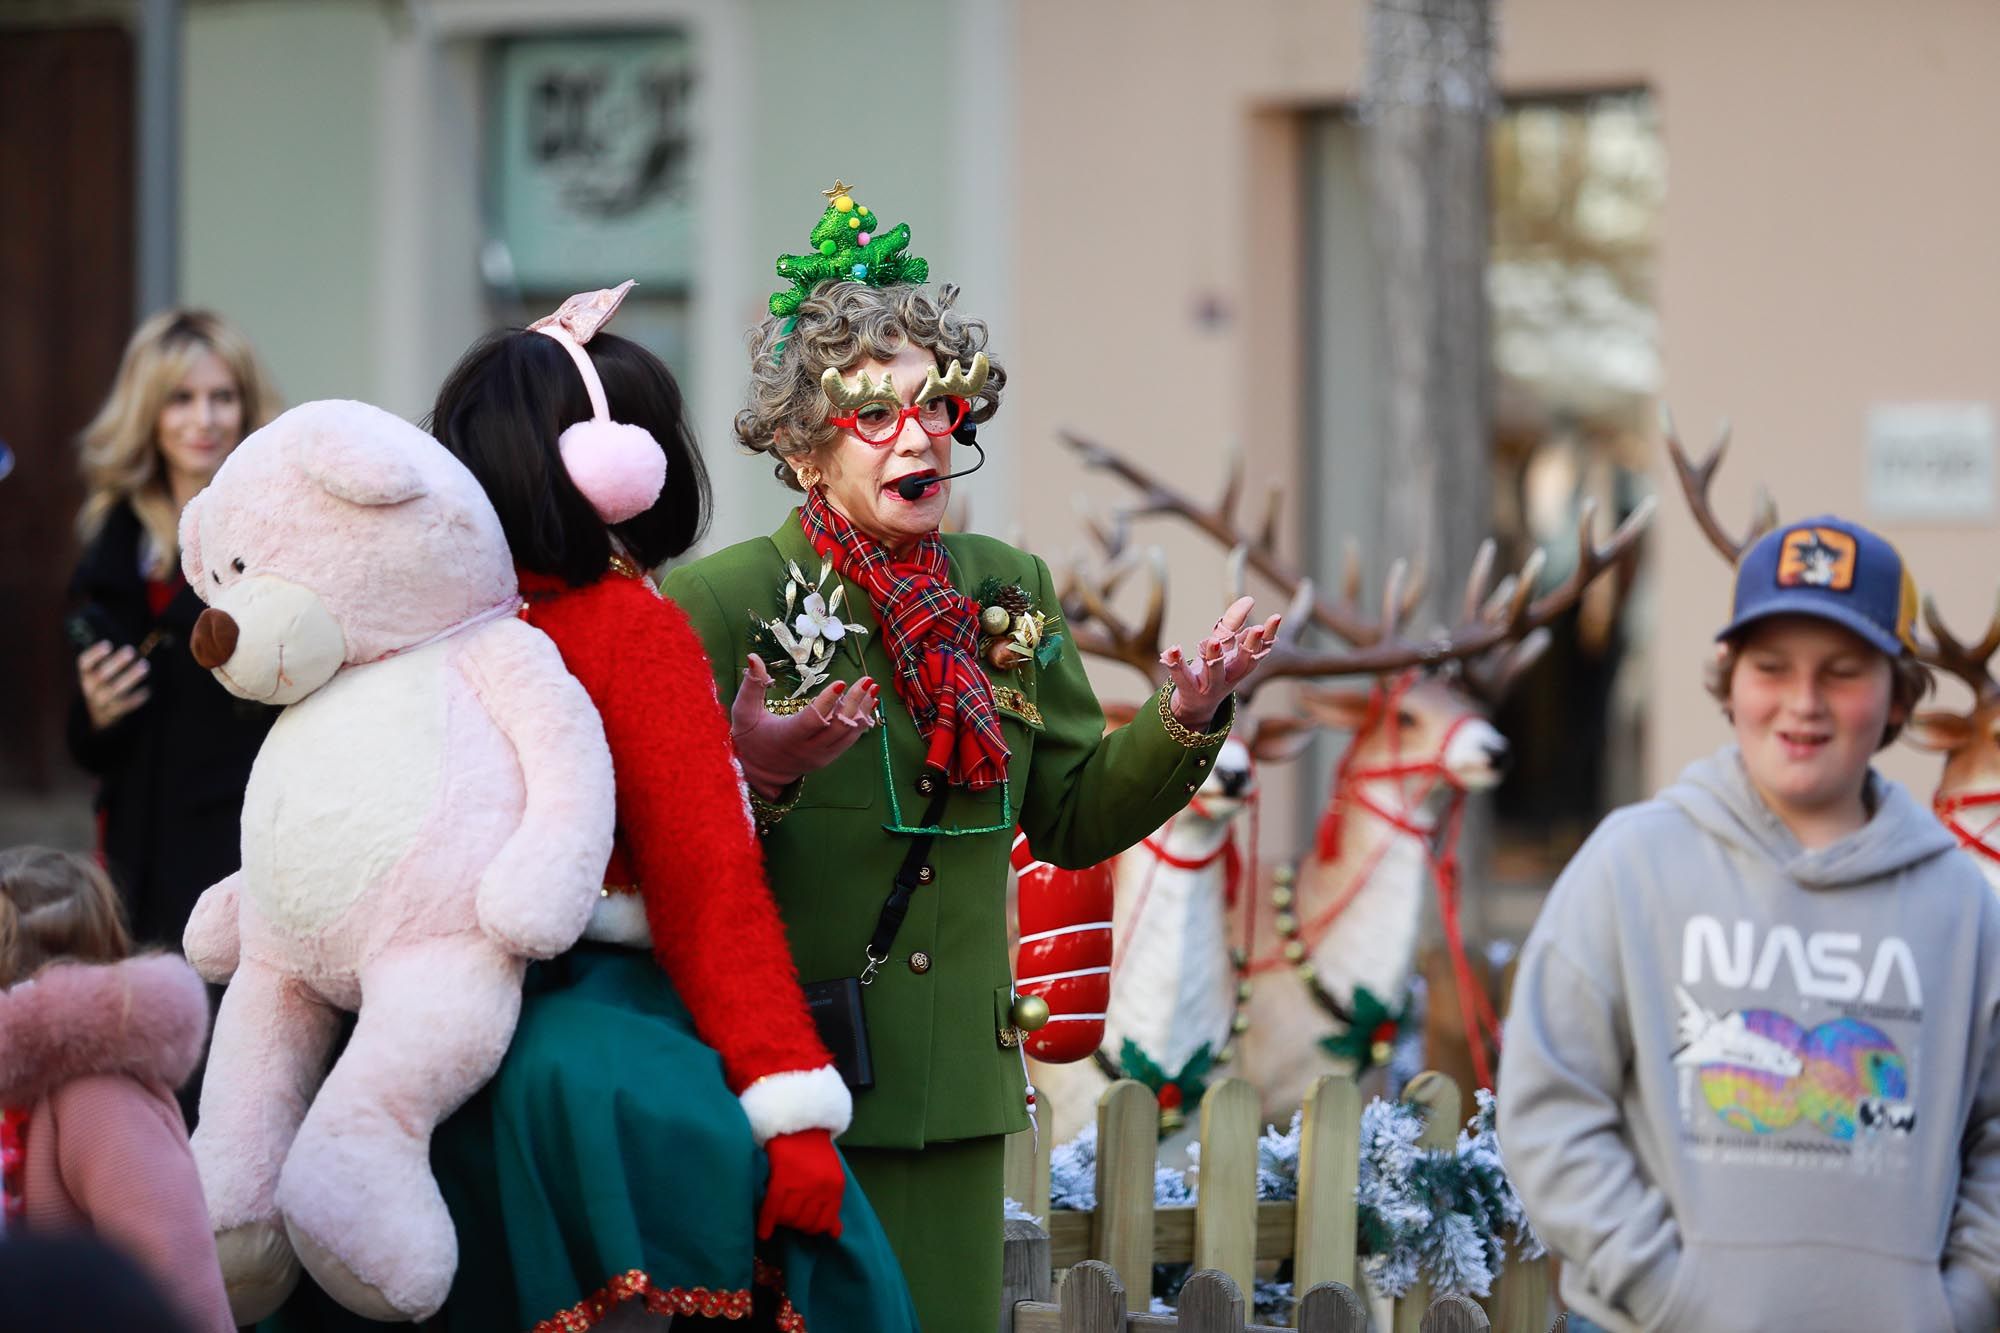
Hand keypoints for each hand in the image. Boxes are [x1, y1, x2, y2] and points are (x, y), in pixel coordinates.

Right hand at [77, 641, 150, 730]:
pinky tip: (147, 690)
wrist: (98, 716)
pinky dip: (136, 698)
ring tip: (144, 665)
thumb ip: (111, 660)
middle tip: (131, 651)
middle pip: (100, 675)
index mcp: (85, 675)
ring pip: (113, 690)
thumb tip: (133, 638)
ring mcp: (100, 702)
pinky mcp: (113, 713)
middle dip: (116, 663)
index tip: (108, 644)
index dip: (95, 654)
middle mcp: (90, 688)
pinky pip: (124, 705)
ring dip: (130, 677)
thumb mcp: (99, 673)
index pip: (84, 663)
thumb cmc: (104, 686)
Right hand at [730, 653, 878, 798]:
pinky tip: (870, 702)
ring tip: (872, 687)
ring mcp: (822, 755)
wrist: (759, 772)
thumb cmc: (750, 738)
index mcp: (788, 737)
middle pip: (838, 726)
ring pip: (849, 733)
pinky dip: (862, 720)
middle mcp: (809, 749)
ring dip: (863, 710)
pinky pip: (850, 739)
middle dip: (855, 703)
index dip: (827, 702)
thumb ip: (752, 686)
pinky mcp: (830, 757)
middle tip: (867, 680)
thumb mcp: (744, 713)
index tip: (841, 683)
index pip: (812, 720)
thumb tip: (753, 657)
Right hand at [758, 1129, 844, 1239]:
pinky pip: (773, 1208)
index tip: (802, 1226)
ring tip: (777, 1214)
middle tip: (787, 1216)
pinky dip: (766, 1223)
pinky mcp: (782, 1179)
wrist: (798, 1122)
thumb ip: (831, 1204)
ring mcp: (801, 1184)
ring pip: (789, 1218)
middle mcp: (820, 1188)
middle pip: (805, 1222)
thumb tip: (835, 1234)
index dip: (811, 1228)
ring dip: (781, 1221)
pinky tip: (763, 1233)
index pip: (824, 1222)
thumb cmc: (813, 1150)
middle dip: (795, 1224)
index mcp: (835, 1187)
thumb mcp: (830, 1176)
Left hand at [1160, 596, 1279, 728]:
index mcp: (1241, 666)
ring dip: (1214, 656)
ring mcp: (1209, 685)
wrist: (1196, 706)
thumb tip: (1249, 599)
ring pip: (1214, 672)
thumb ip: (1234, 624)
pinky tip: (1171, 650)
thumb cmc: (1215, 671)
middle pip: (1243, 663)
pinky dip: (1176, 664)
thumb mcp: (1225, 647)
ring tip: (1213, 641)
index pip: (1259, 649)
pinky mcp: (1188, 690)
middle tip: (1256, 629)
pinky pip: (1182, 677)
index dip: (1268, 635)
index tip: (1275, 617)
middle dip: (1250, 646)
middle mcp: (1229, 677)